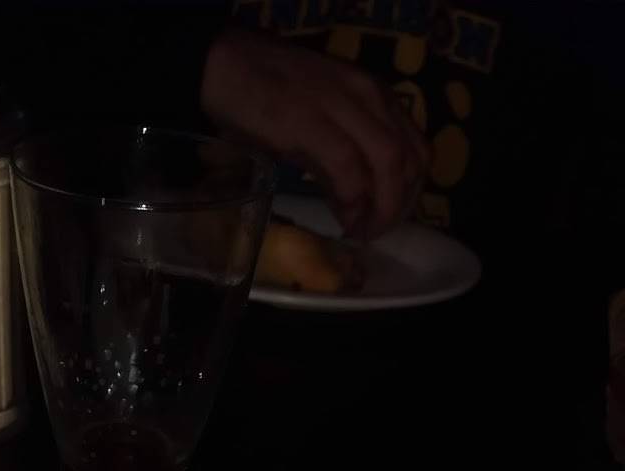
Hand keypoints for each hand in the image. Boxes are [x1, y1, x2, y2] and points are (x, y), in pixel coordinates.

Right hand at [200, 27, 427, 238]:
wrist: (224, 67)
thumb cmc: (268, 94)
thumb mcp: (318, 123)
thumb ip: (340, 160)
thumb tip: (354, 205)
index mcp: (373, 95)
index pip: (417, 148)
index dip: (410, 193)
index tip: (387, 219)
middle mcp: (367, 97)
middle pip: (410, 159)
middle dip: (399, 206)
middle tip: (374, 233)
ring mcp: (342, 107)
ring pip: (389, 163)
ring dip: (382, 208)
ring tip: (361, 232)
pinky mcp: (312, 122)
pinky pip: (348, 167)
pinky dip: (351, 200)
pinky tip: (342, 220)